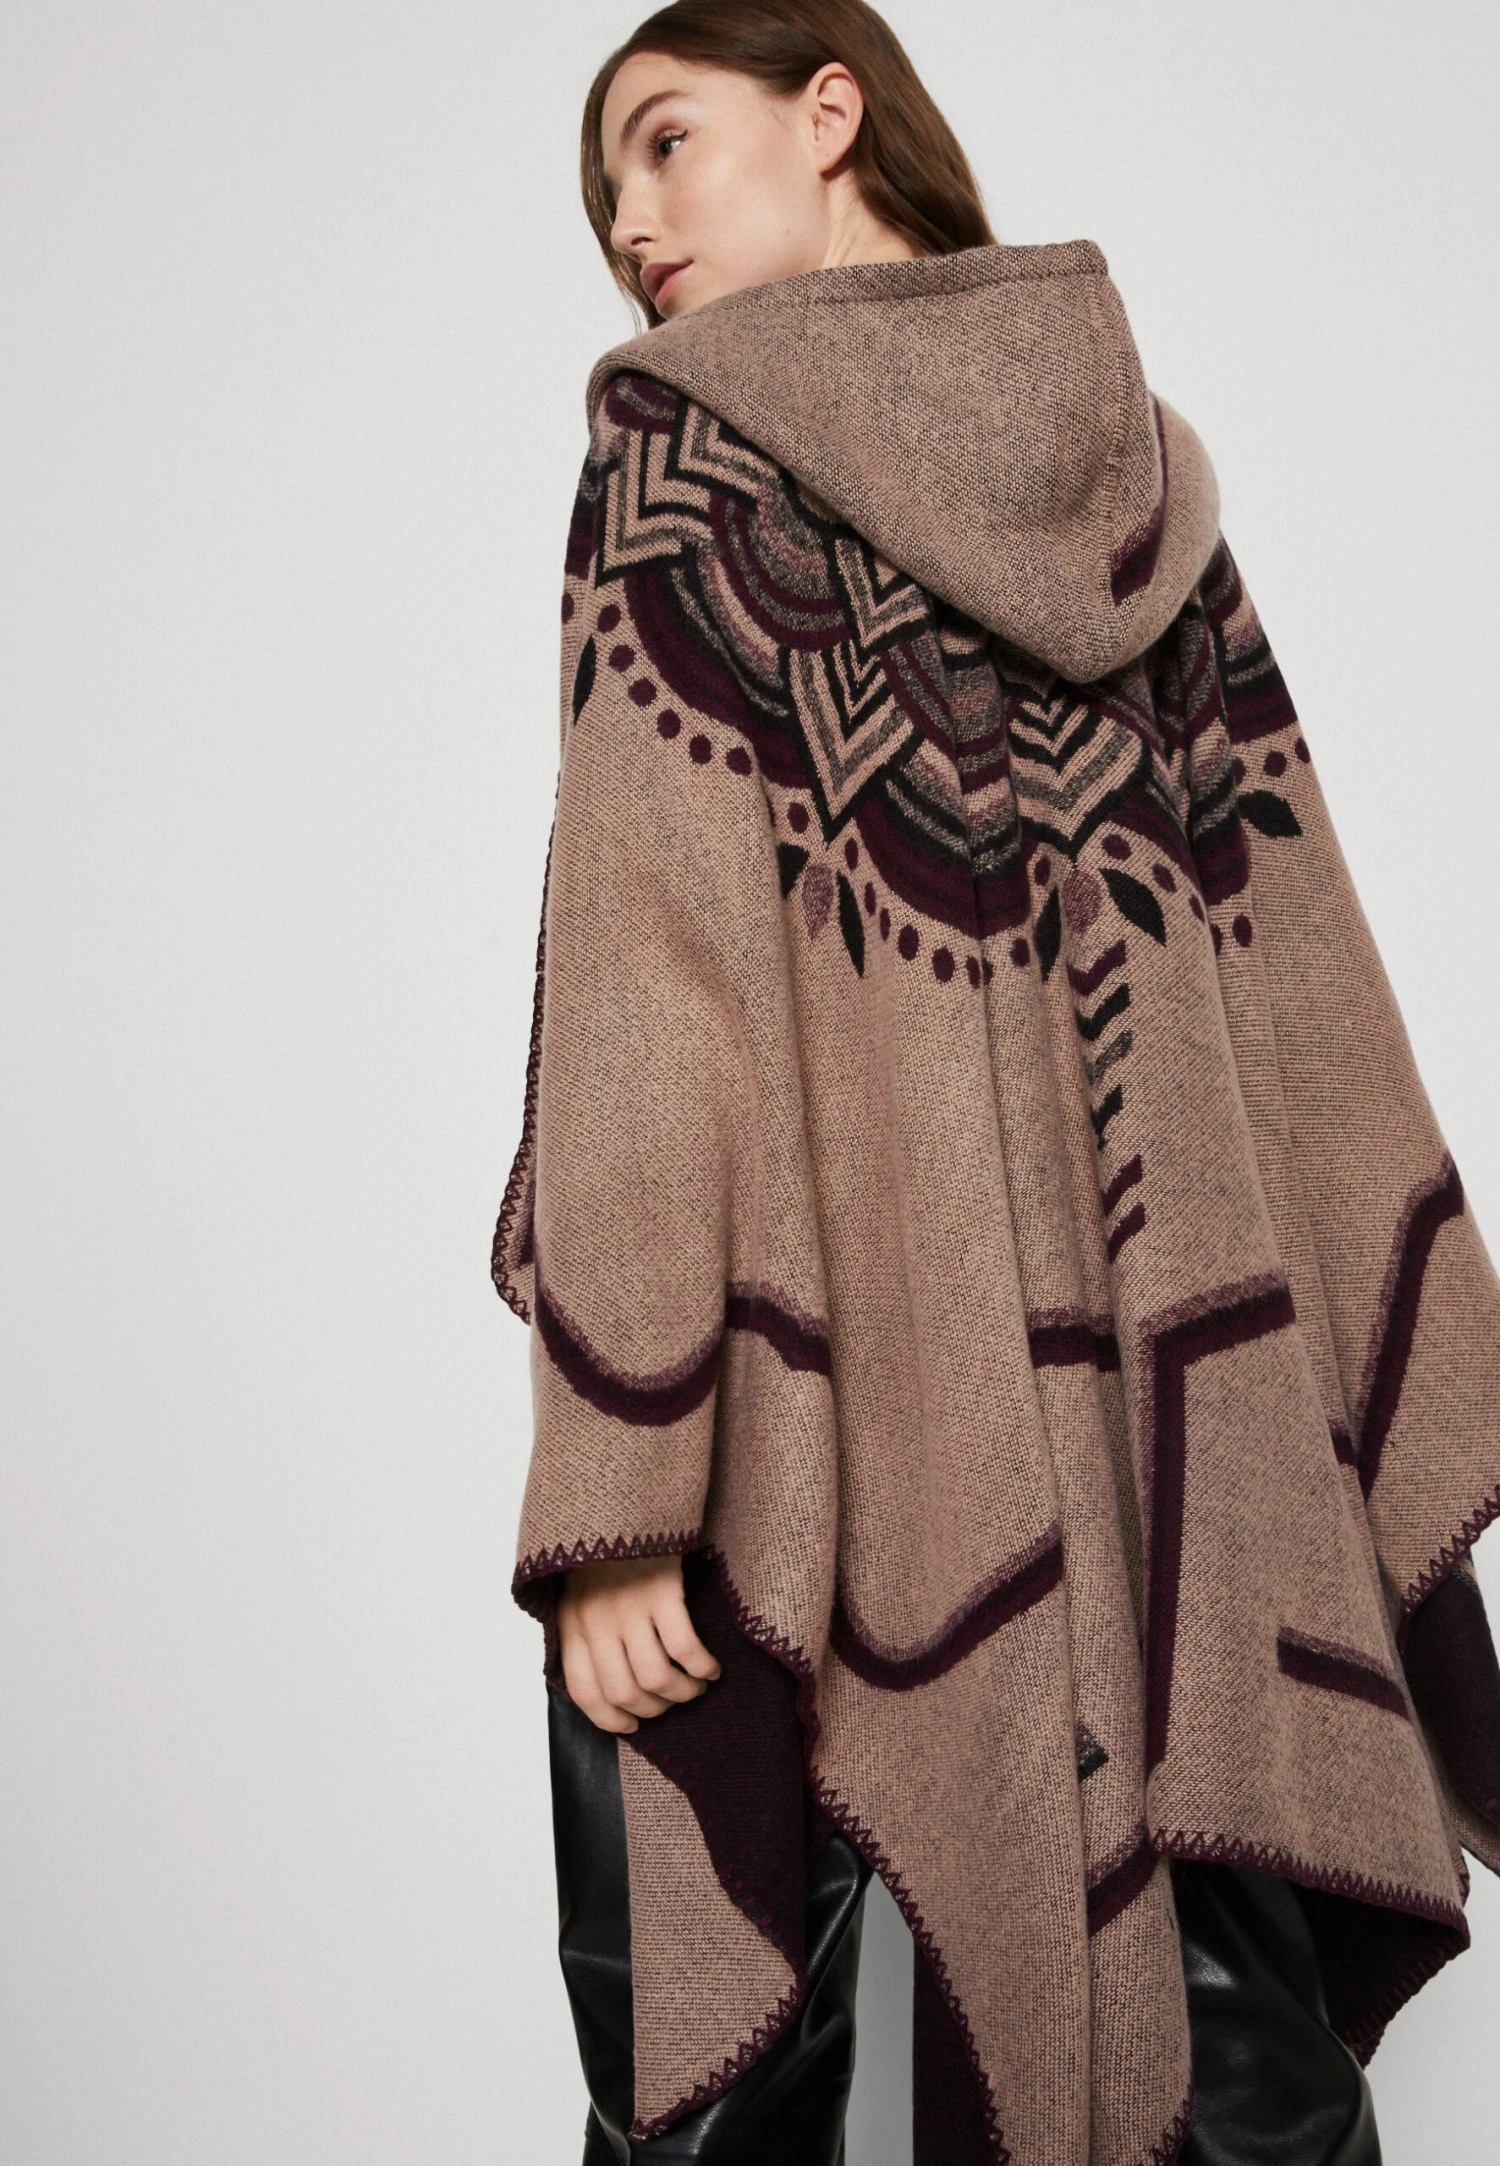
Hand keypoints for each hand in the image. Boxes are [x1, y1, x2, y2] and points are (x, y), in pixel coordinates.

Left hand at [557, 1552, 721, 1732]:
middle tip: (672, 1703)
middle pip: (625, 1692)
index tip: (631, 1726)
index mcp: (571, 1623)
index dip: (609, 1718)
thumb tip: (606, 1683)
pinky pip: (685, 1649)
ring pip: (656, 1678)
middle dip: (654, 1710)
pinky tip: (710, 1667)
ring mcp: (628, 1607)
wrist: (622, 1498)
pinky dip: (702, 1667)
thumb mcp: (578, 1591)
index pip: (584, 1692)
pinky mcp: (662, 1592)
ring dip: (681, 1693)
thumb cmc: (605, 1549)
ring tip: (695, 1686)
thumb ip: (585, 1633)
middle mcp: (596, 1620)